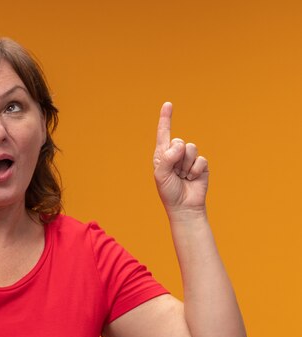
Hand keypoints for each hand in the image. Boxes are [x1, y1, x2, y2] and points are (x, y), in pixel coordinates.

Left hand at [153, 102, 208, 217]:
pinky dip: (195, 170)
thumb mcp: (161, 175)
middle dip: (177, 158)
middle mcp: (175, 154)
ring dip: (186, 165)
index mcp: (162, 154)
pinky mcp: (201, 165)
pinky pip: (200, 159)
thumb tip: (179, 145)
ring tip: (183, 176)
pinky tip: (192, 179)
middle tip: (175, 173)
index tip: (168, 104)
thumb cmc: (169, 191)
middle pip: (179, 141)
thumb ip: (167, 158)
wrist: (184, 206)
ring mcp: (189, 159)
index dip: (166, 118)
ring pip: (191, 149)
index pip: (163, 133)